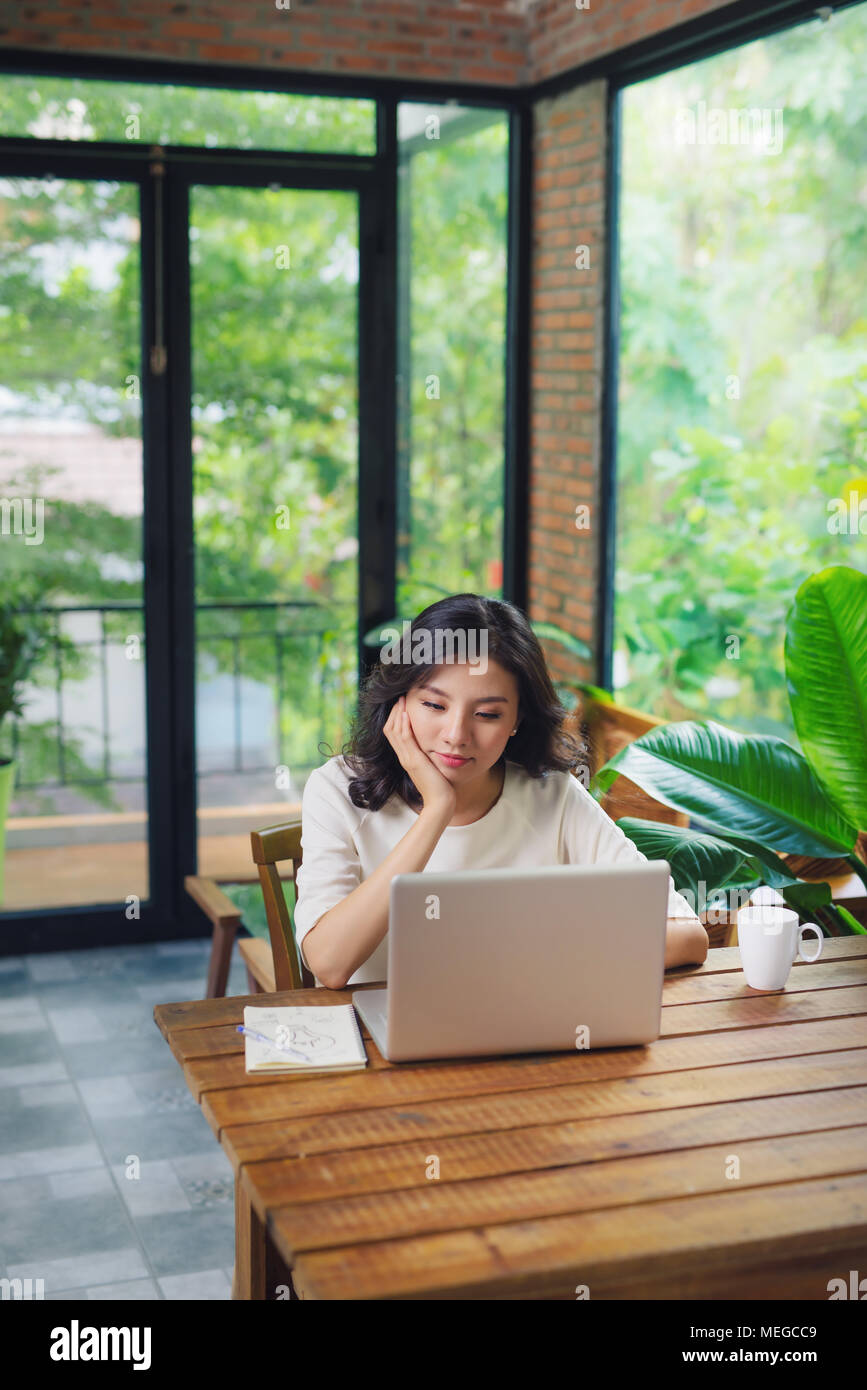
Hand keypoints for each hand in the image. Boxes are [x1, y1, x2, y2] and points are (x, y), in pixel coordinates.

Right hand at [383, 694, 455, 814]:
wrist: (441, 802)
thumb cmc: (441, 786)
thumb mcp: (432, 766)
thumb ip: (429, 755)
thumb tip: (435, 744)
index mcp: (407, 757)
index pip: (394, 733)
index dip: (396, 717)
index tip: (402, 704)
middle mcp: (404, 757)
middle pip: (390, 729)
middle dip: (394, 711)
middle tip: (400, 697)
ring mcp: (407, 758)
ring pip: (394, 731)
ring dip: (397, 713)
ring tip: (402, 699)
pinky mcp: (414, 760)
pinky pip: (405, 739)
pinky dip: (403, 725)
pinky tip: (406, 713)